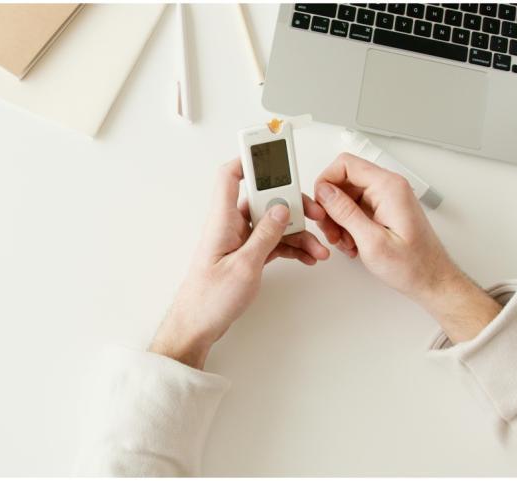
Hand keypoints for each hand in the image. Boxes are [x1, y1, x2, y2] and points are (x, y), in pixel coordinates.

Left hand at [150, 160, 329, 368]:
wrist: (198, 326)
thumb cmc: (210, 298)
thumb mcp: (245, 265)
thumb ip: (265, 235)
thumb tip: (281, 209)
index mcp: (222, 220)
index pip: (229, 176)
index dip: (249, 160)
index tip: (273, 153)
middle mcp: (229, 225)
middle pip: (264, 200)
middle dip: (292, 206)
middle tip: (315, 214)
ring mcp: (238, 240)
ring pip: (273, 225)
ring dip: (297, 234)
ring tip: (318, 249)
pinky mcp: (246, 255)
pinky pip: (273, 242)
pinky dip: (290, 248)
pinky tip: (307, 257)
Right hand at [314, 153, 500, 342]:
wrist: (431, 280)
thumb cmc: (413, 265)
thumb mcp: (372, 241)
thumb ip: (346, 212)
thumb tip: (325, 192)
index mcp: (389, 188)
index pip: (346, 164)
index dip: (326, 182)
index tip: (320, 205)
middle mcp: (389, 188)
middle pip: (343, 181)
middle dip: (330, 206)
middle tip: (331, 230)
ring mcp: (387, 199)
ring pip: (346, 196)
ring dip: (338, 219)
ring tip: (344, 241)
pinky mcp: (384, 210)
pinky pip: (355, 208)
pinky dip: (347, 225)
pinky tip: (352, 242)